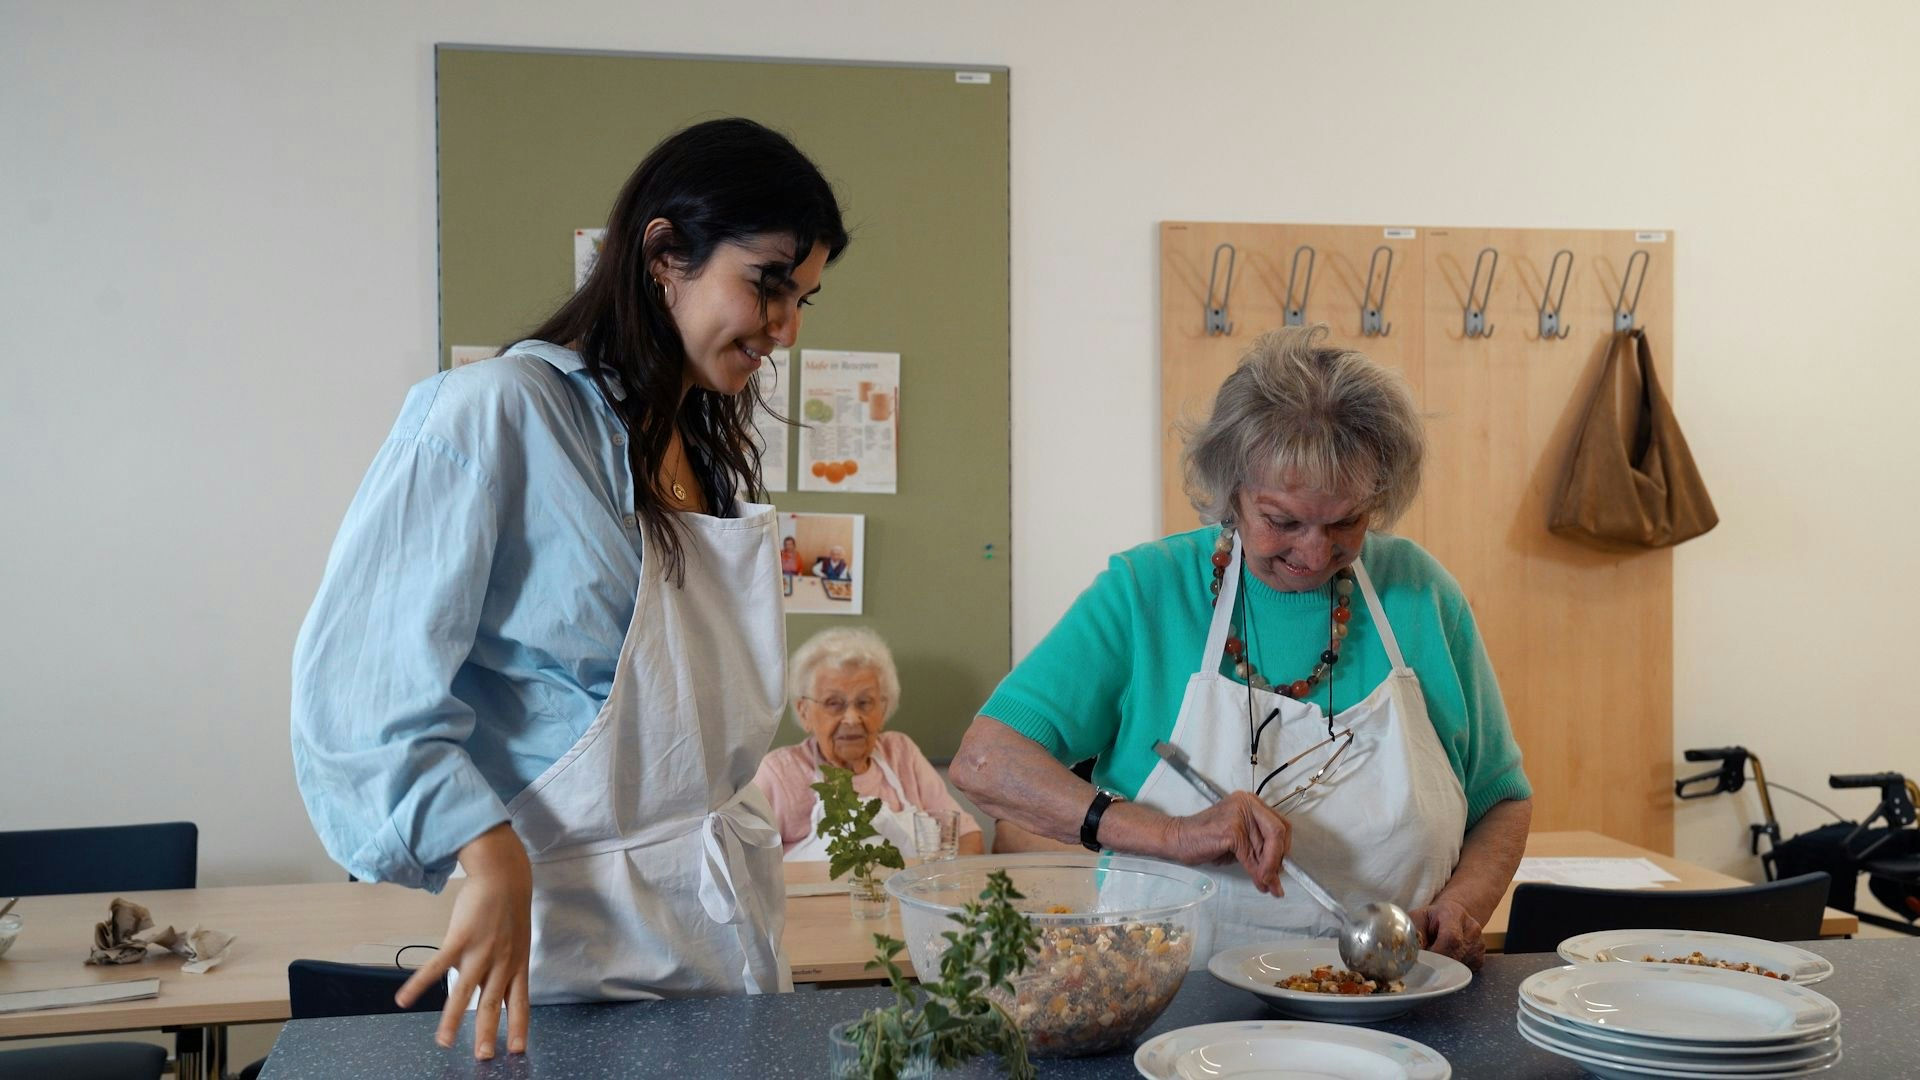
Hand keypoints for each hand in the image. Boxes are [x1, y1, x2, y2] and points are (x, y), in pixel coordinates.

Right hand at [398, 823, 533, 1058]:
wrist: (504, 875)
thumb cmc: (508, 910)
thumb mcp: (516, 942)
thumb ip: (503, 968)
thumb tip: (489, 992)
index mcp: (517, 965)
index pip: (520, 1003)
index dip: (518, 1027)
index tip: (516, 1051)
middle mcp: (501, 962)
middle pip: (493, 1004)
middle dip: (488, 1033)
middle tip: (484, 1057)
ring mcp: (480, 951)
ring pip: (465, 992)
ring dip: (453, 1019)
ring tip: (444, 1041)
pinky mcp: (460, 938)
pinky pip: (437, 966)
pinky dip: (420, 984)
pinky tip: (404, 999)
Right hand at [1158, 792, 1290, 894]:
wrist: (1178, 839)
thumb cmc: (1205, 839)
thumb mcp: (1239, 839)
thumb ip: (1259, 846)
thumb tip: (1279, 868)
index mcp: (1250, 802)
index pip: (1280, 823)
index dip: (1284, 847)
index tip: (1282, 865)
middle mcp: (1247, 803)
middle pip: (1278, 831)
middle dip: (1279, 859)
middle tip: (1276, 878)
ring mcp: (1239, 814)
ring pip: (1266, 846)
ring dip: (1269, 871)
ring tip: (1269, 886)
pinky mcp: (1231, 829)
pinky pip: (1251, 856)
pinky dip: (1256, 872)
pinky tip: (1258, 882)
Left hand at [1409, 897, 1484, 969]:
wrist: (1453, 916)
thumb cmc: (1431, 918)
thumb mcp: (1418, 918)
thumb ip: (1414, 934)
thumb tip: (1412, 955)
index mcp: (1454, 914)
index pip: (1451, 938)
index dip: (1437, 953)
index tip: (1424, 960)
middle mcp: (1471, 929)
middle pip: (1456, 955)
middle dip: (1437, 963)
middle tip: (1425, 962)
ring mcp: (1478, 944)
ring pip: (1459, 966)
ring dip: (1444, 967)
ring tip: (1435, 956)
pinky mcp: (1480, 958)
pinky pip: (1464, 971)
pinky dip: (1452, 970)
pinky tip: (1446, 959)